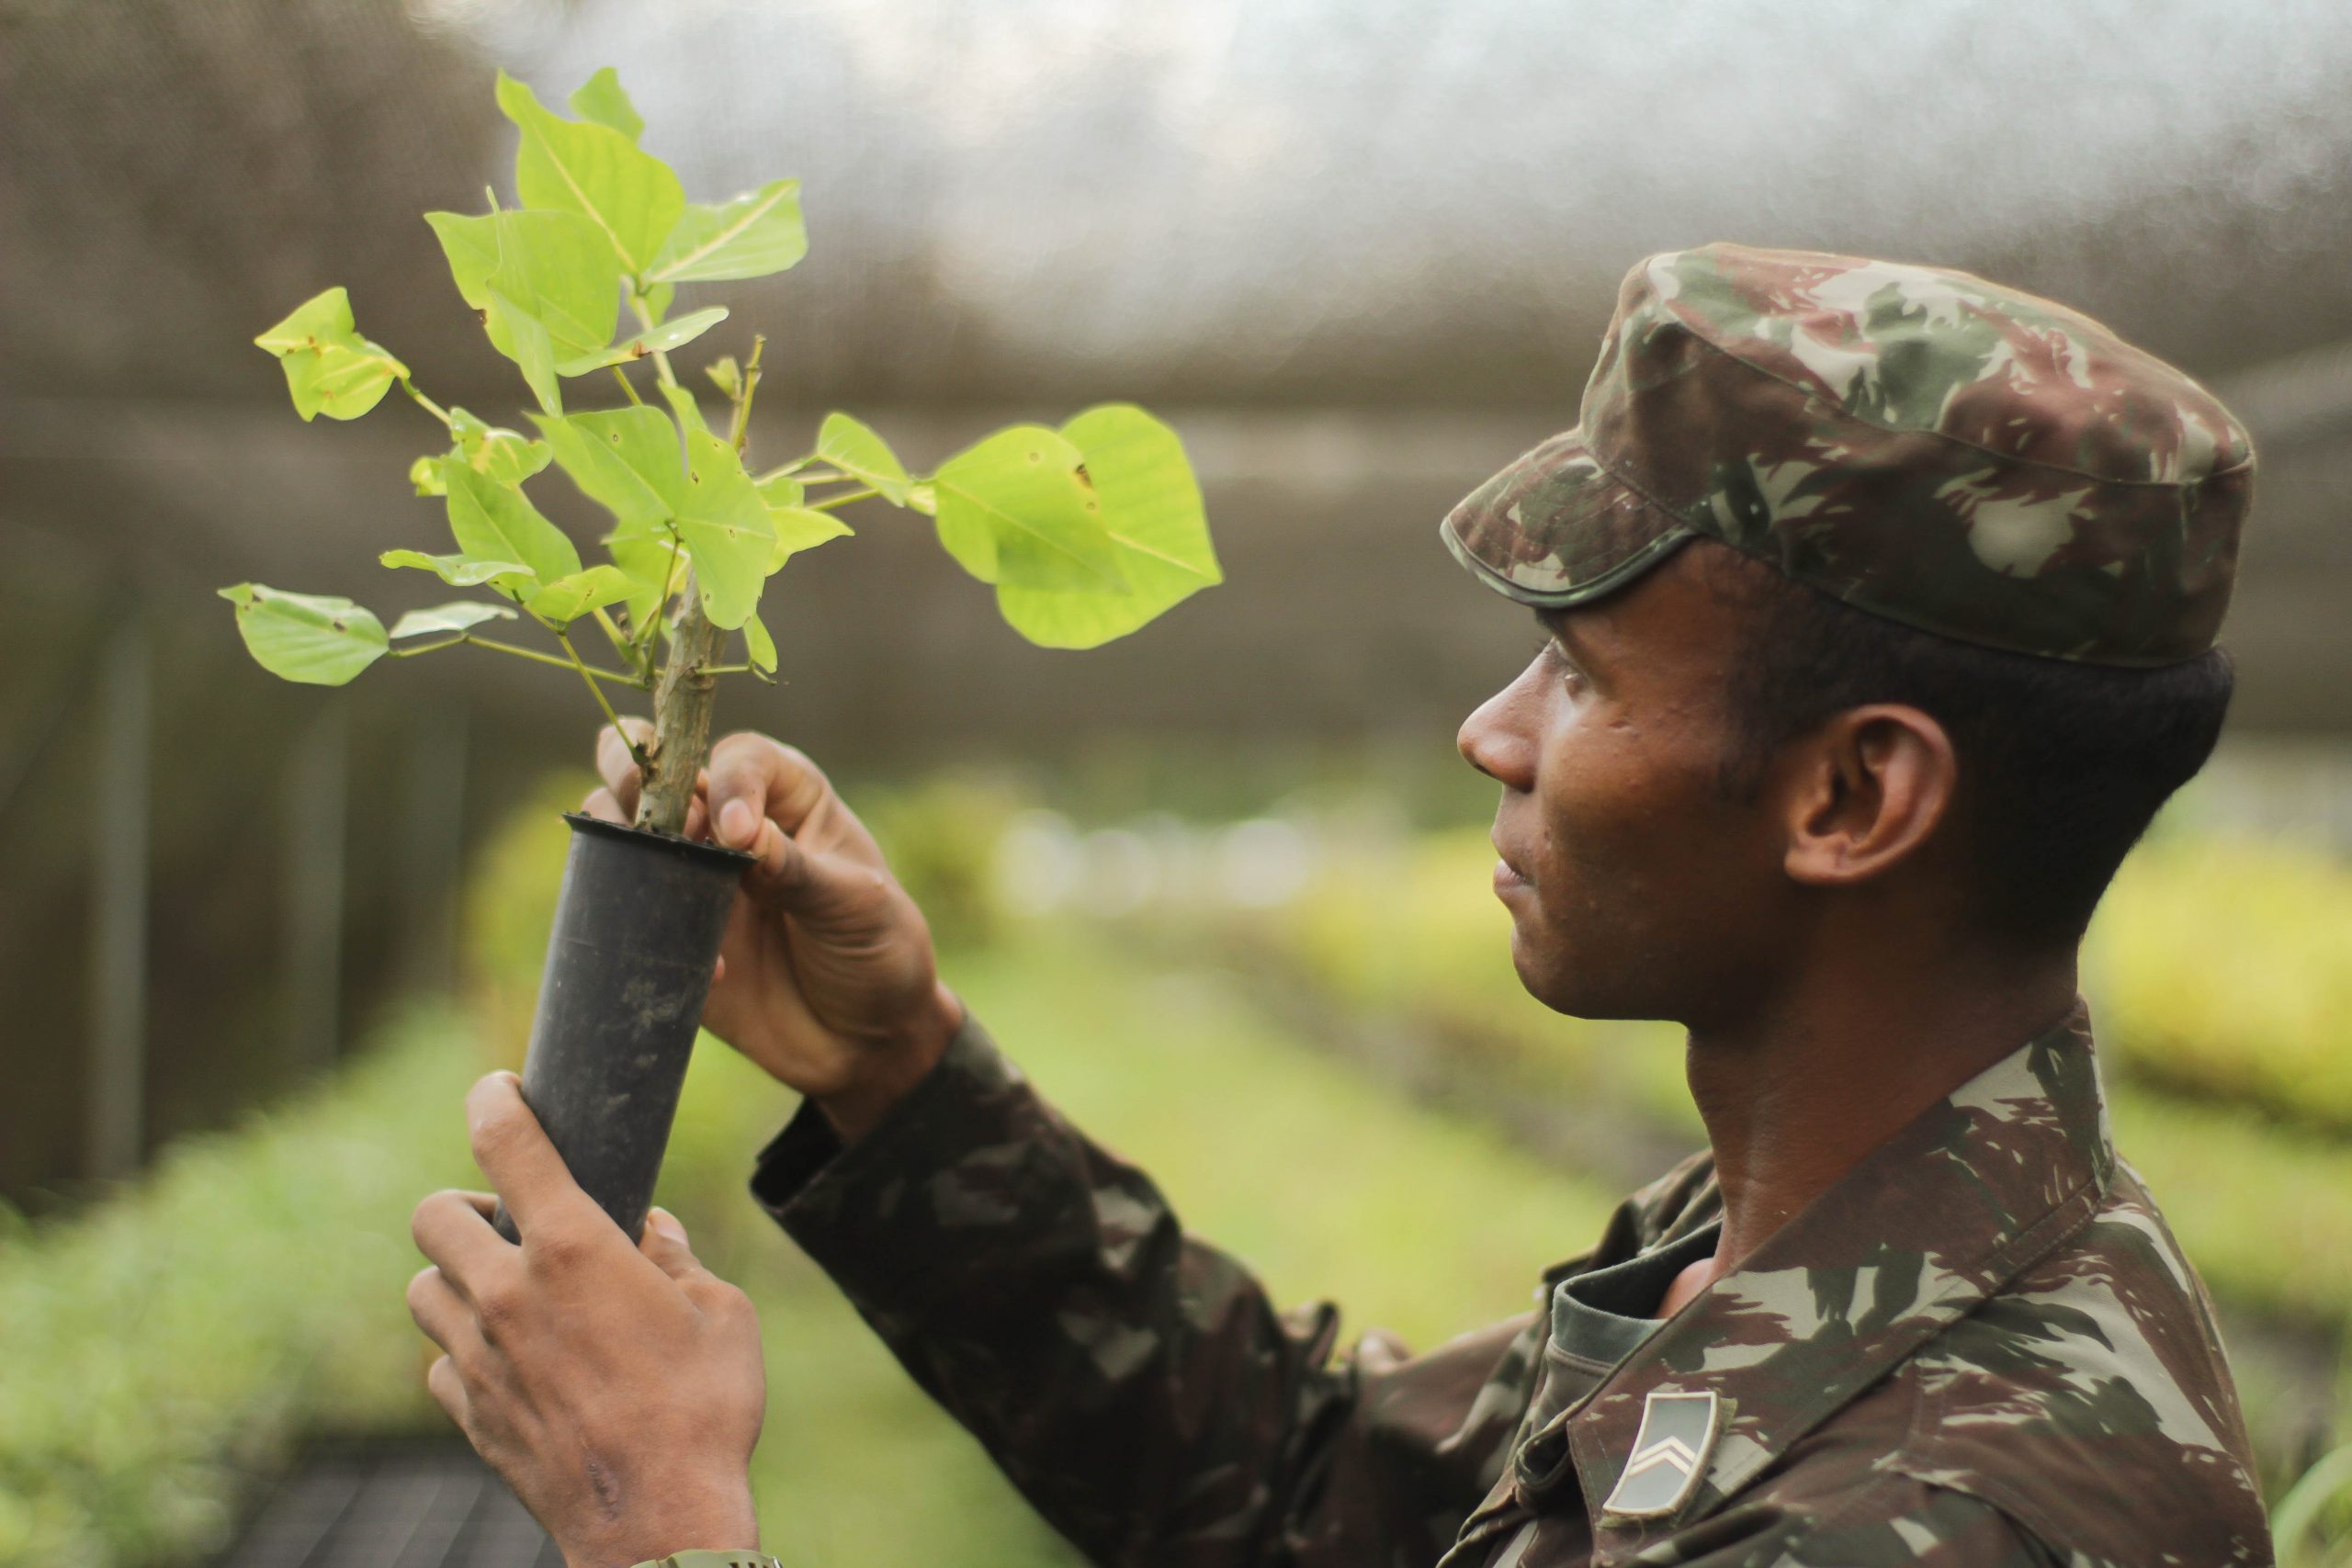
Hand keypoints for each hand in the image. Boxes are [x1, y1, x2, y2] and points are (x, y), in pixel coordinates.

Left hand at [409, 1073, 765, 1567]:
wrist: (659, 1522)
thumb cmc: (705, 1410)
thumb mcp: (720, 1312)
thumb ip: (675, 1259)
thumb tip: (651, 1232)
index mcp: (574, 1247)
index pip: (506, 1141)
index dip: (494, 1100)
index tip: (498, 1090)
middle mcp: (508, 1293)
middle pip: (431, 1216)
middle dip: (463, 1206)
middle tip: (506, 1221)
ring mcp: (479, 1358)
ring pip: (422, 1290)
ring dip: (455, 1279)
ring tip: (504, 1292)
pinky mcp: (469, 1416)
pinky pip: (441, 1365)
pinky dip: (466, 1354)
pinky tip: (513, 1364)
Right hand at [586, 722, 961, 1140]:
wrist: (862, 1038)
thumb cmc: (877, 951)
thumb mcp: (856, 906)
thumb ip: (798, 870)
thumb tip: (744, 833)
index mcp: (788, 798)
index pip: (741, 758)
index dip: (729, 783)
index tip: (738, 831)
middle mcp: (728, 825)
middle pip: (656, 770)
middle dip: (634, 776)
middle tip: (654, 823)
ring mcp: (689, 876)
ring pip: (618, 827)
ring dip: (616, 839)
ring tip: (650, 880)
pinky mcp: (666, 931)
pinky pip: (621, 907)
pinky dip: (632, 921)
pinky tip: (709, 969)